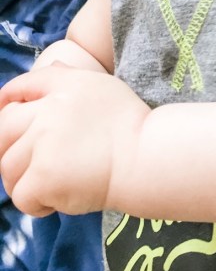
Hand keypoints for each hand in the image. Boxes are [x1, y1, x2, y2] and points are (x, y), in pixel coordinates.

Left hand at [0, 64, 148, 216]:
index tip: (5, 112)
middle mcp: (49, 110)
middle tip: (30, 163)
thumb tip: (52, 66)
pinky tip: (56, 200)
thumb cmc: (132, 124)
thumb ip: (72, 78)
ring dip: (23, 179)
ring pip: (8, 166)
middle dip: (8, 147)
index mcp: (66, 86)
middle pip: (4, 128)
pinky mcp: (43, 176)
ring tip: (49, 184)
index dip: (7, 100)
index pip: (23, 85)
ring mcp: (43, 143)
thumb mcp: (105, 86)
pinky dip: (36, 203)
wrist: (147, 157)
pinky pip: (21, 195)